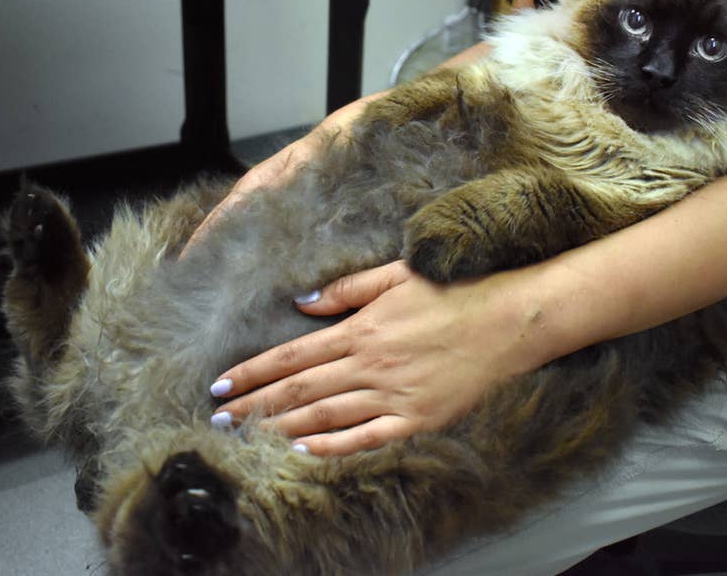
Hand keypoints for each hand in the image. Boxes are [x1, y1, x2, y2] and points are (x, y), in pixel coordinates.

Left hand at [209, 261, 545, 455]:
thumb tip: (302, 302)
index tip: (220, 384)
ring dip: (281, 427)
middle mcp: (371, 366)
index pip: (293, 355)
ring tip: (248, 437)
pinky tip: (304, 450)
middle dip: (254, 405)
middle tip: (219, 419)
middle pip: (298, 390)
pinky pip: (365, 439)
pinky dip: (332, 447)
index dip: (253, 371)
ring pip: (324, 417)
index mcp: (362, 329)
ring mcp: (393, 396)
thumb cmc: (453, 292)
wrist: (507, 321)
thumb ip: (347, 290)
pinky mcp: (416, 419)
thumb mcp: (397, 276)